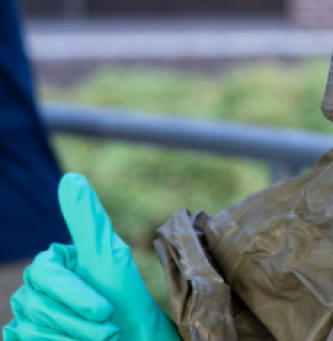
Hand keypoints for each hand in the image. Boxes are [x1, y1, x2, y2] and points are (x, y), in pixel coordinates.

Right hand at [3, 173, 179, 340]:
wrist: (136, 338)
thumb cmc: (127, 299)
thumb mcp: (111, 256)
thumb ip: (88, 220)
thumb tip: (71, 177)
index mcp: (52, 261)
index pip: (44, 273)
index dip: (74, 294)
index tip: (105, 309)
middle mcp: (33, 287)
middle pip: (35, 305)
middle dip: (78, 322)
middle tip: (109, 330)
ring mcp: (27, 316)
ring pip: (30, 329)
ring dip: (73, 339)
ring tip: (102, 340)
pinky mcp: (27, 340)